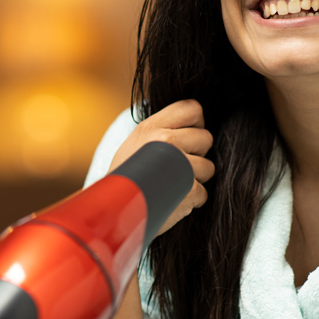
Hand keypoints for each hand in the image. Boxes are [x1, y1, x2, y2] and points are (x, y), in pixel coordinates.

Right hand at [110, 99, 213, 235]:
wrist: (109, 210)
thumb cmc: (126, 175)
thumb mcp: (137, 141)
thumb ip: (163, 128)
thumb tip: (195, 124)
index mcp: (152, 126)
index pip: (193, 109)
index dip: (195, 124)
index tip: (184, 137)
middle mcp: (166, 141)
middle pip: (206, 138)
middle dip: (197, 153)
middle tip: (176, 165)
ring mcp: (179, 166)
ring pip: (208, 167)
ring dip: (194, 179)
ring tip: (171, 183)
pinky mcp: (187, 191)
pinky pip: (203, 192)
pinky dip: (191, 200)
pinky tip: (171, 199)